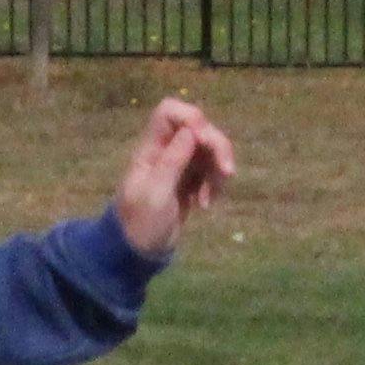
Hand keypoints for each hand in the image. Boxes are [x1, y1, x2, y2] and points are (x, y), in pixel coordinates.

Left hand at [110, 96, 235, 259]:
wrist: (137, 252)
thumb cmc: (140, 223)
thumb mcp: (155, 194)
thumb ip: (172, 160)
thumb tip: (191, 130)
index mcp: (151, 148)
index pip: (169, 112)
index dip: (191, 118)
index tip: (203, 140)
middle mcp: (166, 151)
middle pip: (199, 128)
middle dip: (217, 147)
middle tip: (227, 172)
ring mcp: (179, 165)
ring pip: (209, 150)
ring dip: (218, 170)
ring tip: (211, 198)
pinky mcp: (189, 181)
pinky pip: (210, 170)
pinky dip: (214, 184)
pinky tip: (205, 205)